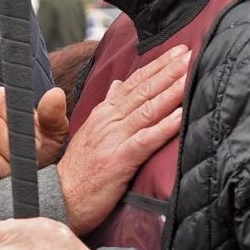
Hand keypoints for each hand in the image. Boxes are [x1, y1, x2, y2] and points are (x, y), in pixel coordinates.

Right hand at [0, 86, 70, 191]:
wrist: (21, 174)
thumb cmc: (36, 148)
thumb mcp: (51, 132)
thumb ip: (53, 114)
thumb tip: (55, 95)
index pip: (1, 102)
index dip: (20, 128)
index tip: (36, 146)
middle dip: (12, 152)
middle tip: (25, 167)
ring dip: (0, 169)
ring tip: (14, 177)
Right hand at [59, 44, 188, 235]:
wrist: (58, 197)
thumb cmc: (78, 170)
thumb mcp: (90, 132)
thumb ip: (107, 106)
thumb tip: (119, 83)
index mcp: (102, 114)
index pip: (133, 83)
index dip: (157, 66)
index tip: (178, 51)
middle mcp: (108, 121)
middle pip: (142, 90)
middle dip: (169, 70)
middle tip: (191, 53)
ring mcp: (113, 139)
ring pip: (147, 109)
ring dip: (171, 91)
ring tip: (191, 75)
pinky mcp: (119, 160)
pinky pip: (146, 140)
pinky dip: (164, 127)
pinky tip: (182, 116)